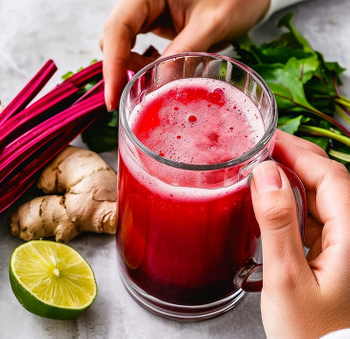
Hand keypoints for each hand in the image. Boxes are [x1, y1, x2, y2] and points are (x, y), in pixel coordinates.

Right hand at [100, 0, 269, 110]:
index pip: (118, 29)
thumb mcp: (212, 23)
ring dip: (131, 68)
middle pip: (114, 38)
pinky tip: (157, 76)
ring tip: (147, 86)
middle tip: (123, 101)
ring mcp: (148, 13)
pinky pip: (138, 47)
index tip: (112, 99)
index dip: (112, 66)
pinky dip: (144, 65)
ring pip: (122, 44)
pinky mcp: (155, 25)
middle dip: (117, 70)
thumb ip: (185, 51)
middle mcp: (142, 2)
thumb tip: (159, 86)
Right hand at [250, 130, 349, 337]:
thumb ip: (277, 224)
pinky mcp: (335, 254)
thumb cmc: (309, 331)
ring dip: (295, 178)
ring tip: (266, 167)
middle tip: (265, 147)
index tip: (270, 139)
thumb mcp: (286, 278)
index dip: (299, 152)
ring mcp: (346, 245)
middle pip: (330, 181)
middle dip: (297, 159)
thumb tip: (265, 176)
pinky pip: (317, 216)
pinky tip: (277, 200)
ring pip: (323, 197)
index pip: (330, 177)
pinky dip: (295, 202)